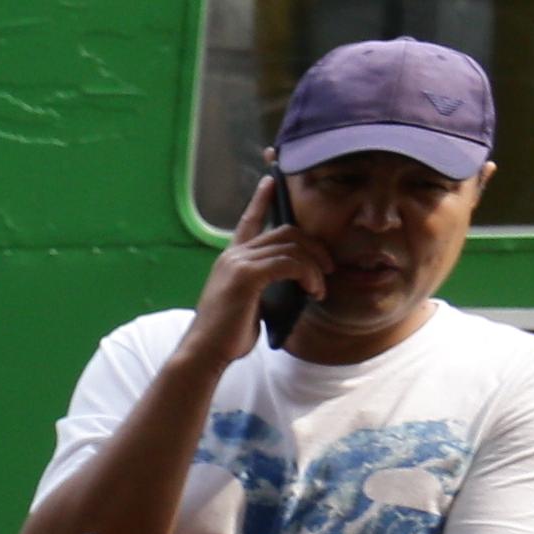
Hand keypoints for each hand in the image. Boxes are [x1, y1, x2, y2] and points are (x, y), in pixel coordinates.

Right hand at [193, 178, 322, 353]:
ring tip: (320, 289)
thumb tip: (297, 281)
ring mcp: (238, 262)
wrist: (205, 351)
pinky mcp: (246, 276)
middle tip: (328, 270)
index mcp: (232, 259)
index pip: (248, 221)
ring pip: (292, 246)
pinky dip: (309, 275)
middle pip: (287, 231)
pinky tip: (313, 291)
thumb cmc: (228, 334)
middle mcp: (233, 255)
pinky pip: (290, 263)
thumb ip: (265, 283)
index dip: (261, 200)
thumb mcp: (250, 301)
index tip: (271, 181)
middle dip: (315, 247)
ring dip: (316, 267)